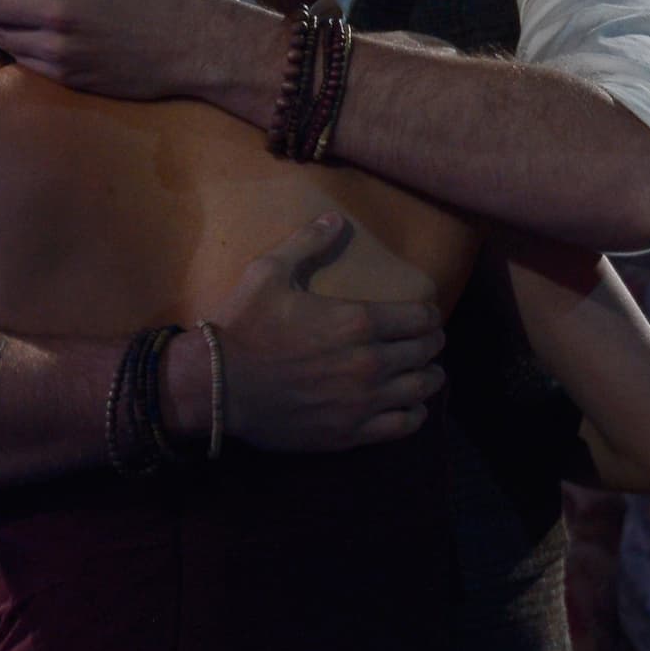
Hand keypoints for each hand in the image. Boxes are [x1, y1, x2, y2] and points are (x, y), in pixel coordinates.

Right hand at [172, 213, 445, 450]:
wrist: (217, 385)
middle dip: (432, 343)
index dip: (429, 314)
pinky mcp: (350, 432)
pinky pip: (403, 425)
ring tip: (428, 373)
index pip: (420, 317)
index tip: (426, 315)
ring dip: (430, 377)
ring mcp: (362, 401)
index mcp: (357, 321)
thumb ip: (307, 242)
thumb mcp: (269, 272)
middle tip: (429, 341)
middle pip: (424, 351)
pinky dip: (415, 414)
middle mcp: (369, 362)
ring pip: (420, 389)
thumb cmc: (244, 326)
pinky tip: (412, 407)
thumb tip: (335, 217)